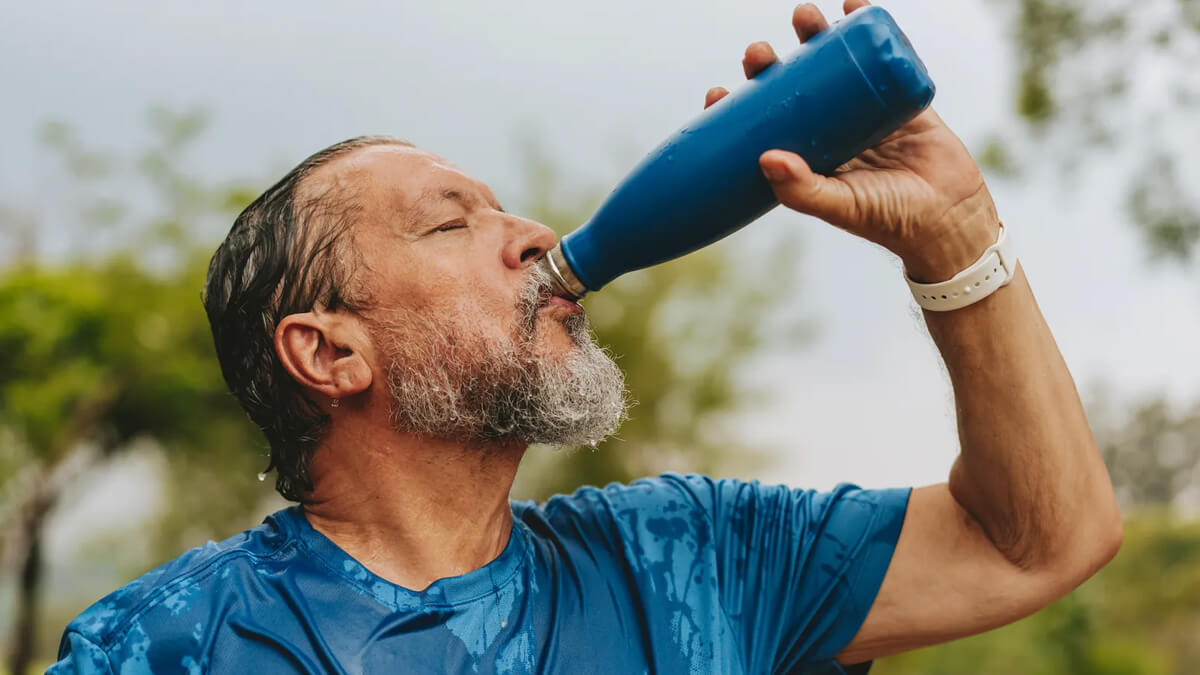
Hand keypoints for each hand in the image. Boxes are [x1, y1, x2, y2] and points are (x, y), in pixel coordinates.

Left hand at [705, 0, 1000, 282]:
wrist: (951, 215)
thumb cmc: (889, 219)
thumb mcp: (840, 206)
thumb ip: (803, 189)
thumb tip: (764, 158)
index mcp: (807, 157)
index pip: (763, 128)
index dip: (738, 109)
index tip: (718, 93)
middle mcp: (830, 130)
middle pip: (792, 89)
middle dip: (771, 65)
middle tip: (758, 51)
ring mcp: (864, 109)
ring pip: (833, 66)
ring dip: (815, 37)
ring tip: (804, 15)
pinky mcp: (899, 95)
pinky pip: (882, 56)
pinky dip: (868, 28)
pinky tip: (853, 4)